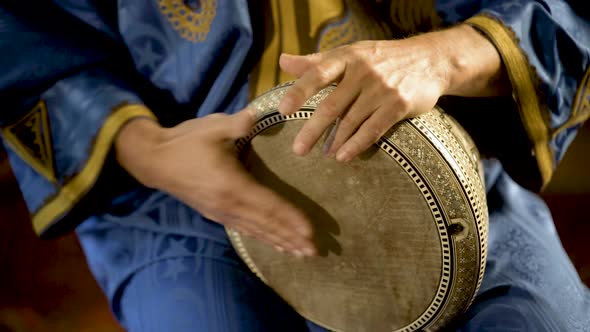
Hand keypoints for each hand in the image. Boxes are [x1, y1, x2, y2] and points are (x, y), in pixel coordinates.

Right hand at [115, 110, 316, 256]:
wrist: (154, 160)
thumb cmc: (185, 142)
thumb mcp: (213, 127)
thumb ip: (238, 123)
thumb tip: (260, 113)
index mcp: (232, 185)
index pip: (269, 205)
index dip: (291, 219)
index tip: (310, 231)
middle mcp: (229, 205)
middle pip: (266, 225)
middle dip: (291, 238)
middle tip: (314, 251)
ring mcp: (222, 213)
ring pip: (257, 231)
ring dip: (280, 242)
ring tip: (300, 254)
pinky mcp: (216, 215)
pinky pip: (245, 230)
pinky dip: (263, 238)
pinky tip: (274, 243)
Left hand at [278, 24, 506, 160]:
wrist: (429, 60)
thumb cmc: (381, 58)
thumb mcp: (349, 54)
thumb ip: (315, 61)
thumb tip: (282, 62)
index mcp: (346, 58)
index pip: (317, 74)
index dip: (299, 92)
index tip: (282, 111)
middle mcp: (363, 72)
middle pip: (332, 105)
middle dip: (313, 130)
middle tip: (298, 150)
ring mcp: (381, 89)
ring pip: (351, 121)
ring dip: (335, 141)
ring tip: (324, 155)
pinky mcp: (398, 104)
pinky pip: (373, 129)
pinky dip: (357, 145)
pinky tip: (344, 157)